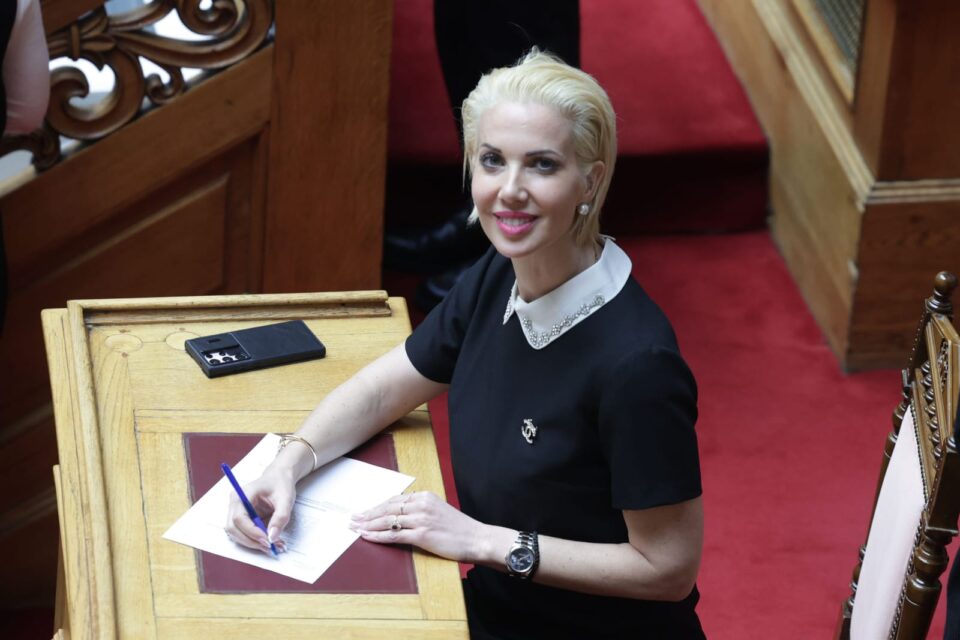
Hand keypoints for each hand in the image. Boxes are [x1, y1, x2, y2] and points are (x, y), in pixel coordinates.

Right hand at [224, 465, 296, 554]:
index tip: (267, 541)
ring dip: (252, 543)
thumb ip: (280, 518)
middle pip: (233, 528)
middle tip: (270, 547)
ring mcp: (236, 511)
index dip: (251, 532)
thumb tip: (272, 537)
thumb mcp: (285, 499)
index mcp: (243, 494)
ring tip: (273, 545)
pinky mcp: (241, 518)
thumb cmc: (280, 484)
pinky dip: (254, 540)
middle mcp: (235, 503)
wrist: (279, 477)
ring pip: (236, 533)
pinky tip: (269, 541)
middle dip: (251, 541)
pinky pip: (243, 533)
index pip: (239, 518)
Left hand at [350, 491, 486, 562]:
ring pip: (387, 521)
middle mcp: (421, 505)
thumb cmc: (460, 528)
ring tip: (355, 527)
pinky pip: (393, 535)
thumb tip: (402, 515)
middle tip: (354, 518)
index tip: (365, 511)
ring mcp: (421, 519)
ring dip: (368, 525)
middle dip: (368, 514)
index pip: (395, 500)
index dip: (377, 506)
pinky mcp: (422, 535)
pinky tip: (367, 537)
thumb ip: (421, 509)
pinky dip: (377, 536)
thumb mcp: (439, 510)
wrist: (477, 539)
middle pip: (387, 508)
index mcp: (425, 496)